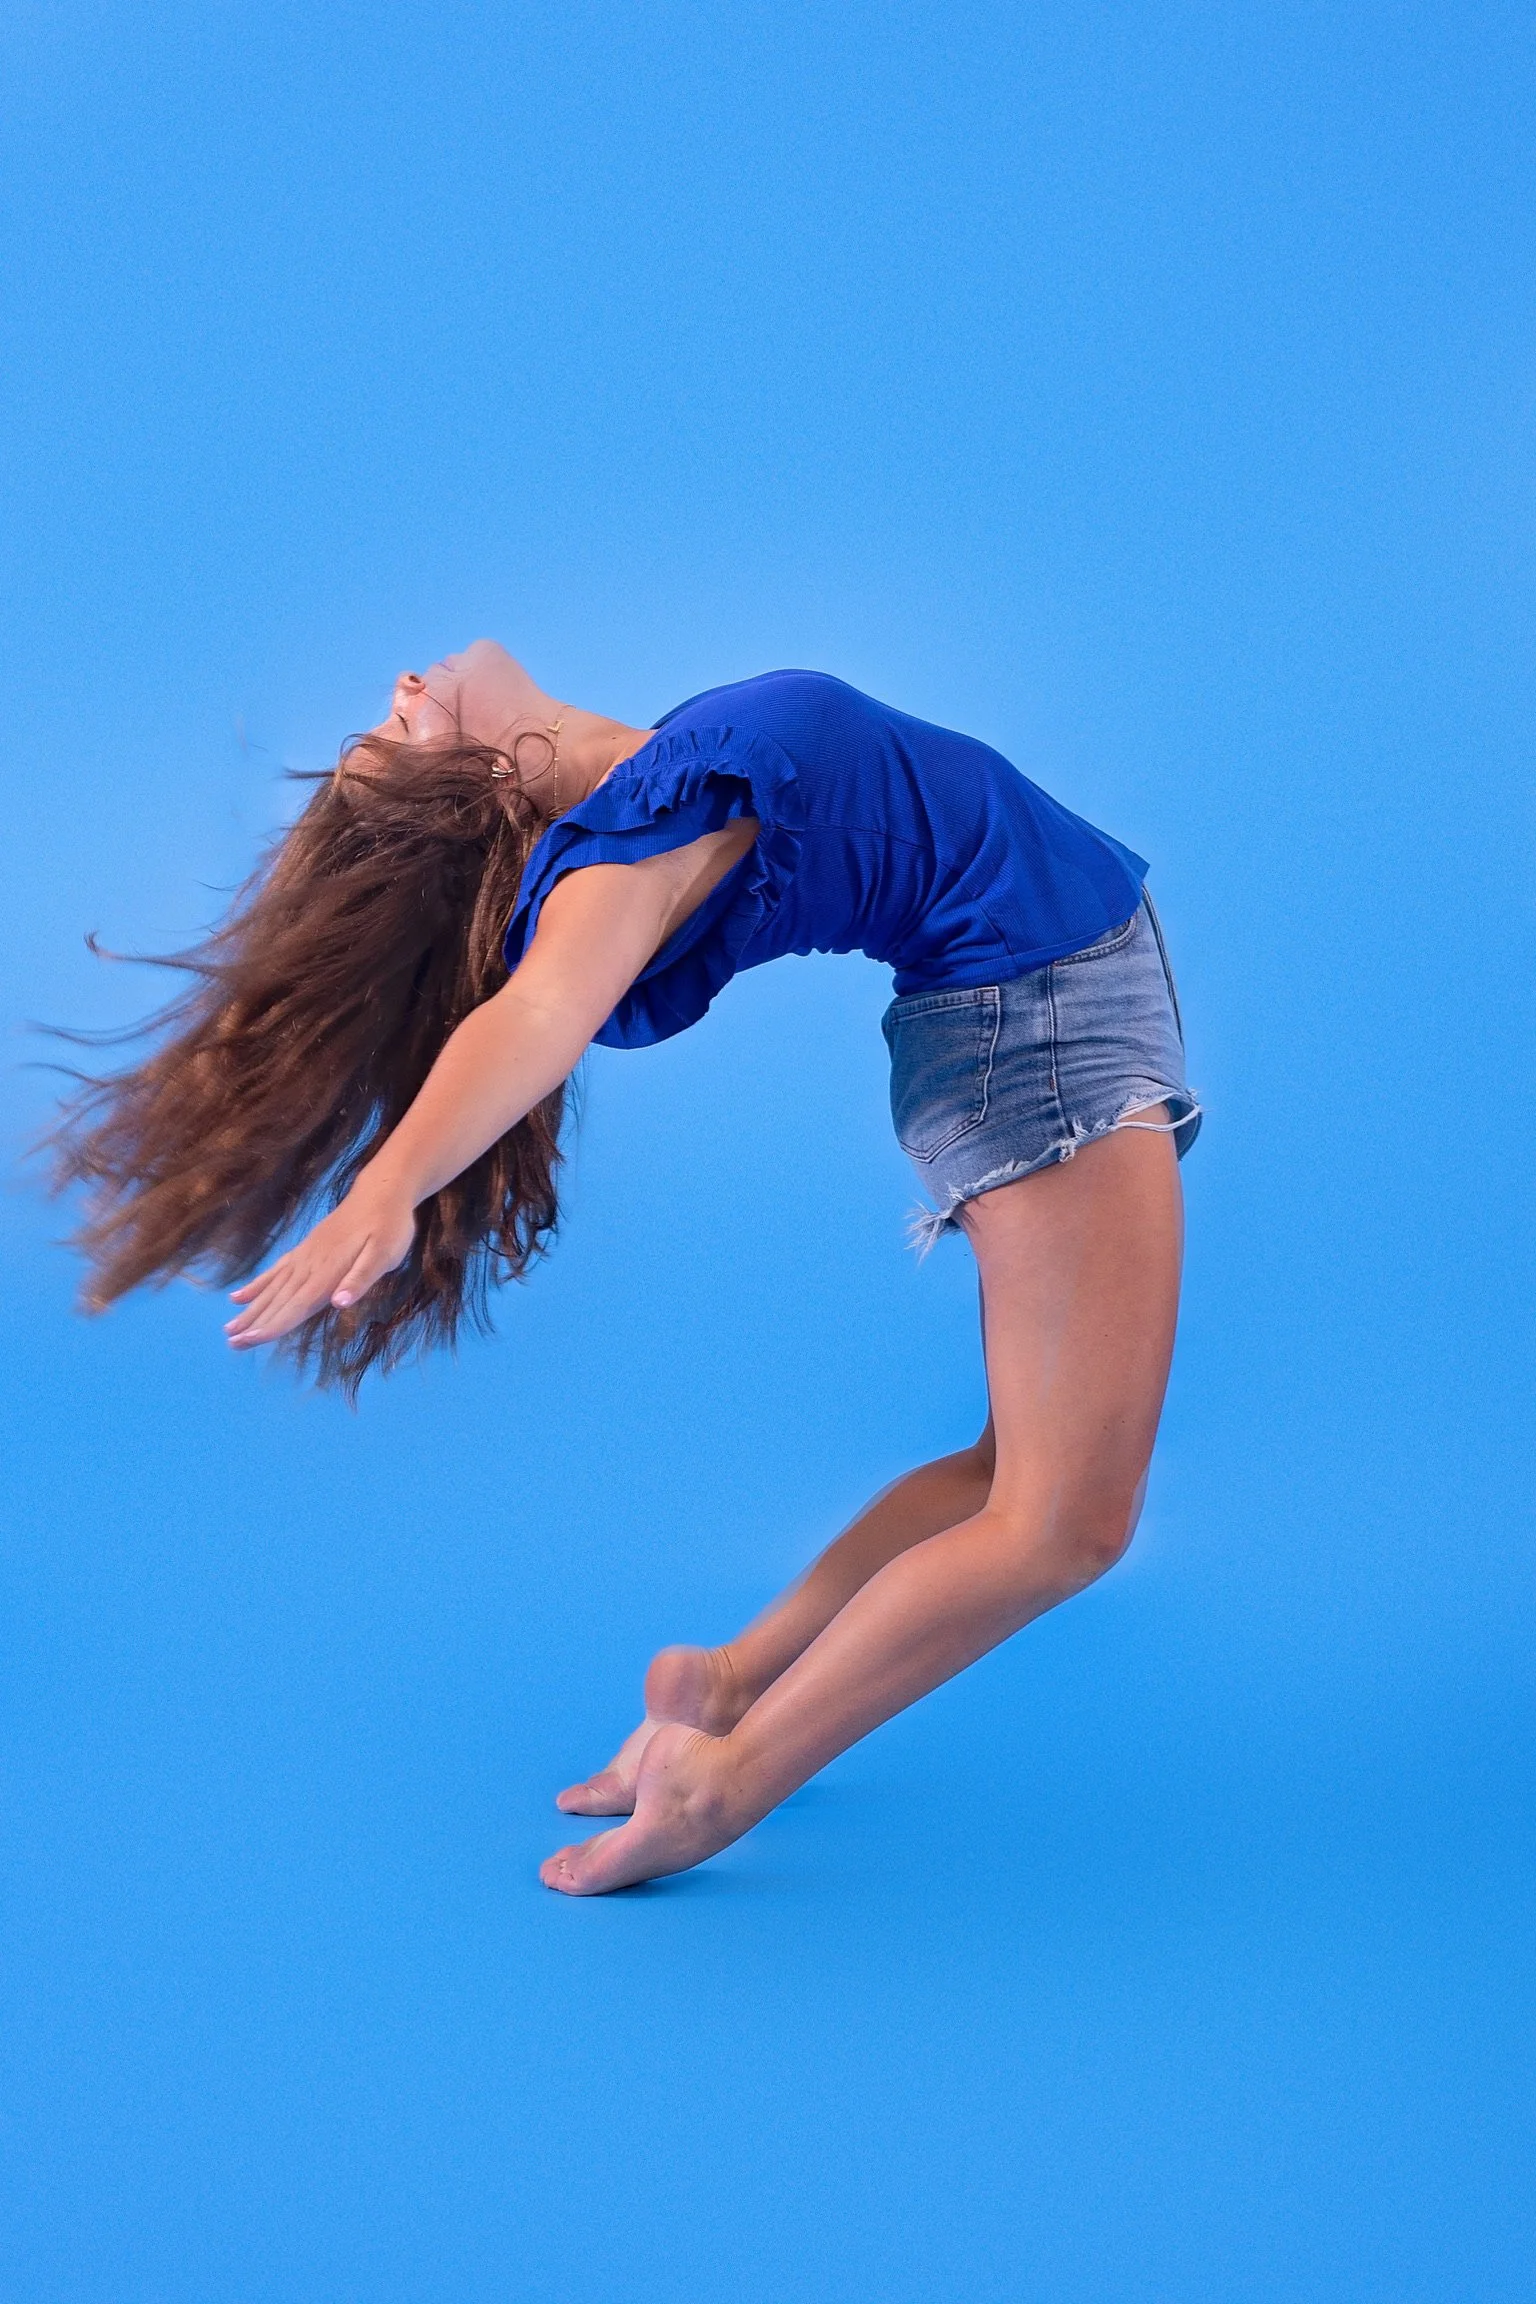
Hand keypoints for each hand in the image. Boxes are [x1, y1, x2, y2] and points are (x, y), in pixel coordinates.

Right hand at [224, 1179, 416, 1349]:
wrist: (381, 1191)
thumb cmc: (390, 1227)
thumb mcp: (385, 1255)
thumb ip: (360, 1279)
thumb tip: (338, 1304)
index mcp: (329, 1271)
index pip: (297, 1305)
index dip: (274, 1325)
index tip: (250, 1341)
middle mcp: (310, 1265)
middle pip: (279, 1299)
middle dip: (255, 1323)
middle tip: (231, 1344)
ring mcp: (304, 1256)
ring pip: (273, 1287)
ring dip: (251, 1309)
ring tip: (229, 1329)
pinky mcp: (305, 1250)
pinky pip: (276, 1270)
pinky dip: (257, 1285)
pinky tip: (239, 1296)